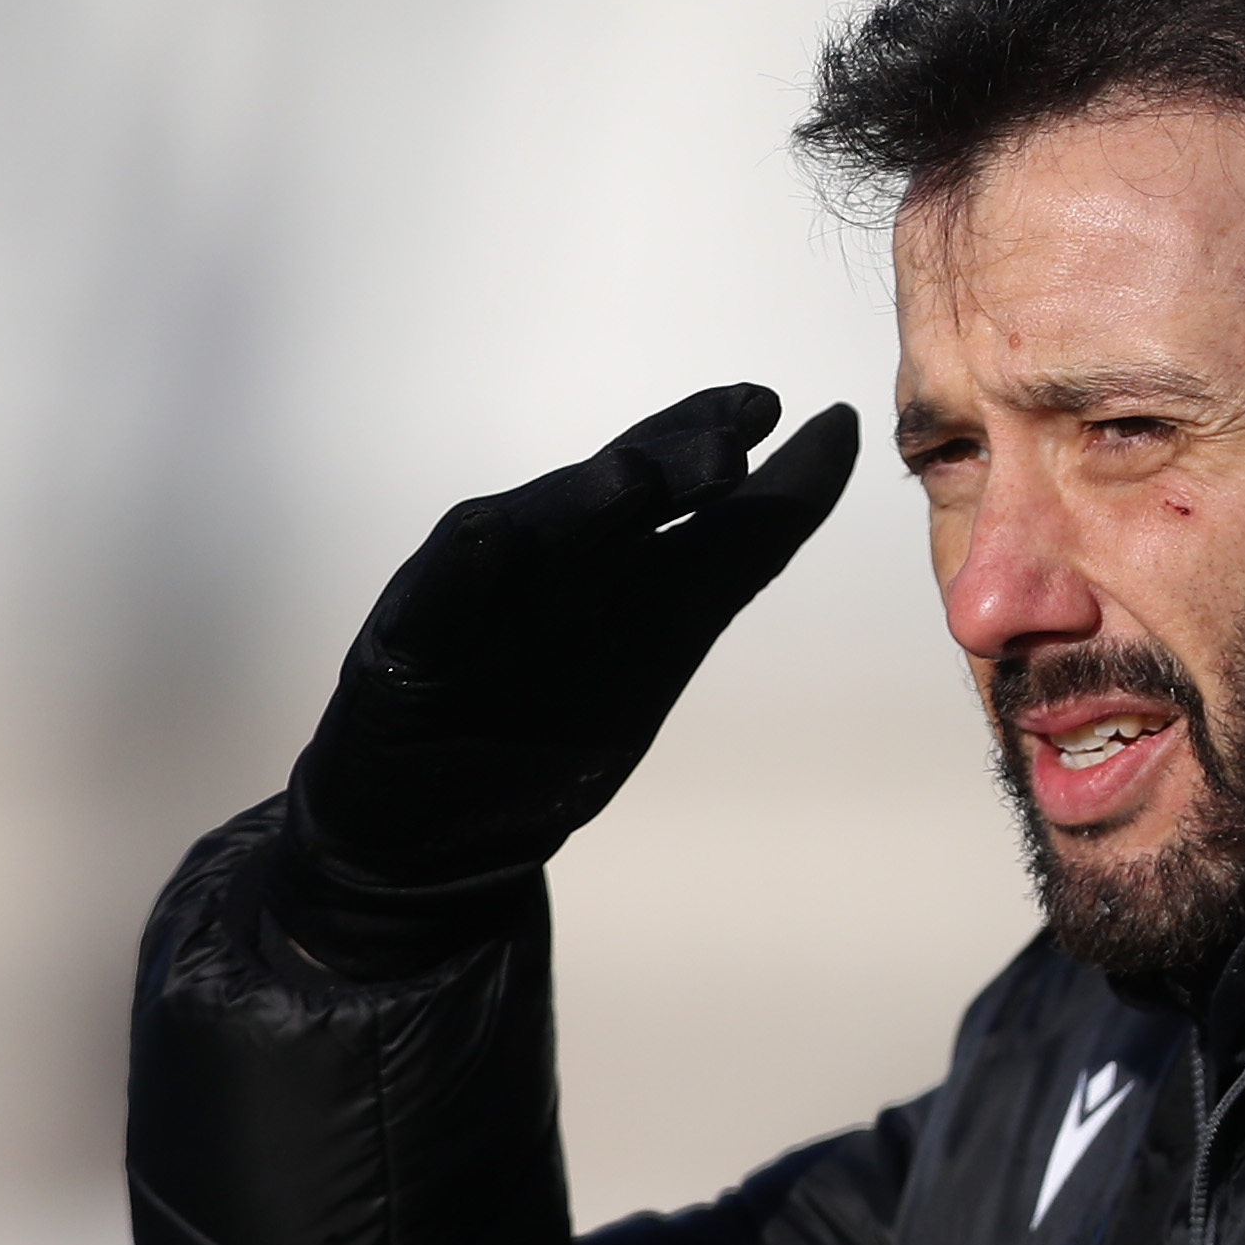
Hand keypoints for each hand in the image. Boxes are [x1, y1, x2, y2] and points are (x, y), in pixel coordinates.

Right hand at [283, 382, 858, 900]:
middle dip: (668, 461)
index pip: (669, 482)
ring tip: (634, 476)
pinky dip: (464, 572)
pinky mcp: (407, 651)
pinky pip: (437, 603)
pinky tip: (494, 539)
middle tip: (734, 437)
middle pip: (609, 496)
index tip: (786, 408)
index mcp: (611, 558)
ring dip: (581, 504)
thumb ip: (739, 547)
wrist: (437, 835)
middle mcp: (546, 560)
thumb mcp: (667, 636)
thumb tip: (837, 436)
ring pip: (531, 535)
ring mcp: (476, 599)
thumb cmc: (549, 728)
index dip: (717, 436)